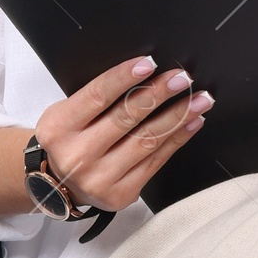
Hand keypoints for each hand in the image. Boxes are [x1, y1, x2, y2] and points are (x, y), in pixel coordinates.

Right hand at [0, 57, 212, 221]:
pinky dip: (177, 139)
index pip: (97, 96)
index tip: (150, 63)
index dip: (125, 78)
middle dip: (159, 94)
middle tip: (183, 78)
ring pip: (146, 141)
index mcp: (58, 128)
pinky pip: (156, 162)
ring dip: (178, 116)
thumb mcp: (67, 115)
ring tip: (199, 99)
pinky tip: (192, 123)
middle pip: (126, 118)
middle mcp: (78, 155)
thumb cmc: (69, 140)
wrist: (58, 186)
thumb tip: (145, 74)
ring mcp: (100, 178)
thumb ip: (97, 99)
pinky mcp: (121, 194)